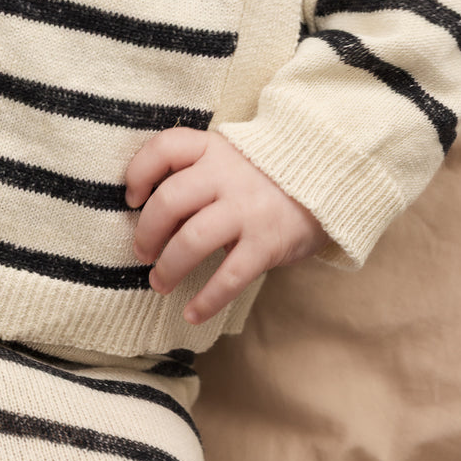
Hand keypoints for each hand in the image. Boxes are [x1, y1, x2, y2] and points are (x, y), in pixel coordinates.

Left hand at [125, 128, 327, 325]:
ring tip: (160, 284)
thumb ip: (197, 175)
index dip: (139, 172)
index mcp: (214, 148)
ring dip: (168, 268)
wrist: (328, 175)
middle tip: (143, 253)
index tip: (132, 197)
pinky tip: (193, 313)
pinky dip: (206, 301)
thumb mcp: (231, 158)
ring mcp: (247, 208)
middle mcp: (227, 174)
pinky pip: (229, 277)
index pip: (165, 148)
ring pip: (192, 240)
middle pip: (169, 201)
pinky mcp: (267, 242)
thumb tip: (152, 212)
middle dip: (146, 233)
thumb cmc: (265, 173)